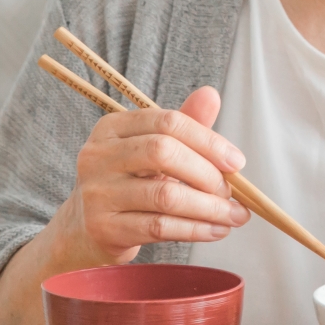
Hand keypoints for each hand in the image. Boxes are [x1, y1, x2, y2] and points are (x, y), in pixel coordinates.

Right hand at [48, 86, 248, 265]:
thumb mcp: (152, 149)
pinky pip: (159, 227)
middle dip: (207, 173)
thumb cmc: (129, 183)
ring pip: (165, 196)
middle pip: (163, 153)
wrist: (87, 230)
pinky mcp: (103, 228)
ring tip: (234, 216)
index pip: (168, 122)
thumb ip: (184, 124)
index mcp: (112, 127)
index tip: (237, 162)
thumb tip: (211, 94)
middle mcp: (98, 156)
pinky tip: (216, 230)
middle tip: (231, 192)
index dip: (208, 141)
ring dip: (209, 208)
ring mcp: (97, 193)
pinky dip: (195, 229)